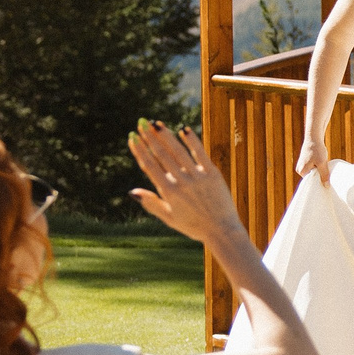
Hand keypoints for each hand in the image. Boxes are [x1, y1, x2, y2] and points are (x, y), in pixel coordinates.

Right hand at [131, 121, 257, 234]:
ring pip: (178, 151)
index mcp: (168, 193)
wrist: (221, 230)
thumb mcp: (169, 217)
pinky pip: (200, 153)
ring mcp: (198, 176)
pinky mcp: (212, 173)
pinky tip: (183, 129)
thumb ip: (151, 203)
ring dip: (166, 135)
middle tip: (141, 125)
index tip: (132, 138)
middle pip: (162, 155)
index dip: (140, 151)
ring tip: (156, 123)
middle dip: (149, 138)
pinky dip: (191, 141)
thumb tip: (132, 191)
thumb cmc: (193, 226)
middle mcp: (181, 182)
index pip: (150, 166)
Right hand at [294, 132, 332, 184]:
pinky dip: (318, 168)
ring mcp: (301, 166)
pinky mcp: (305, 162)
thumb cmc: (317, 149)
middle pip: (311, 178)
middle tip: (328, 177)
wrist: (314, 137)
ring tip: (325, 169)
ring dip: (319, 172)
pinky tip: (323, 166)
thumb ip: (324, 175)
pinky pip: (312, 169)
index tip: (327, 184)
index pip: (311, 183)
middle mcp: (299, 170)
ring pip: (313, 173)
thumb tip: (326, 186)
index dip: (319, 183)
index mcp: (301, 171)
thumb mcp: (322, 163)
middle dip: (319, 177)